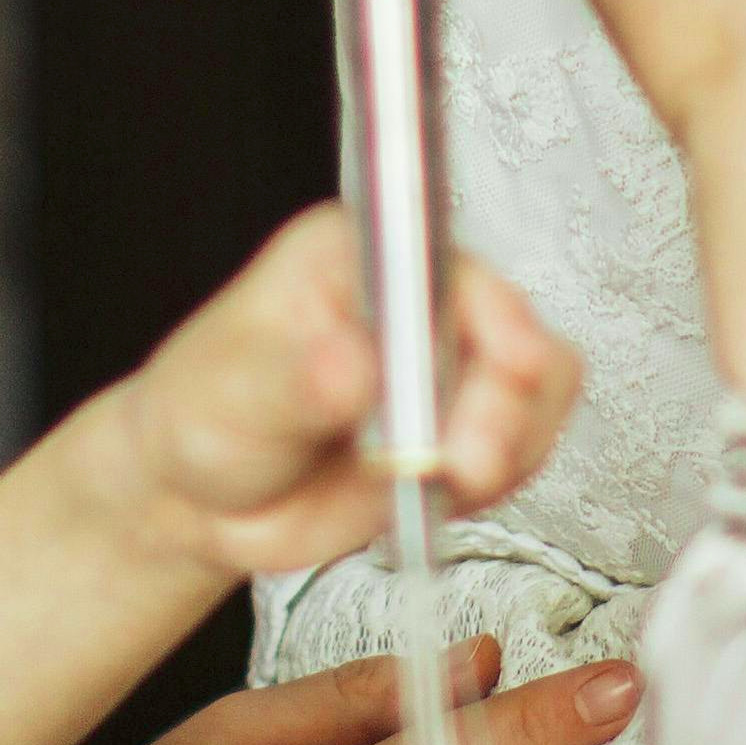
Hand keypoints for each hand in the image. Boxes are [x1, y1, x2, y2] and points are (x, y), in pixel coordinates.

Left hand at [114, 206, 581, 576]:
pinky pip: (527, 443)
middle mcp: (415, 293)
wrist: (208, 496)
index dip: (487, 306)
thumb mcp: (233, 392)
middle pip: (510, 323)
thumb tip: (353, 366)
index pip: (443, 258)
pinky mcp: (468, 421)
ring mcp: (450, 360)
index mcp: (356, 249)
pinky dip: (502, 479)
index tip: (507, 362)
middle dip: (503, 404)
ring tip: (446, 487)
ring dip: (510, 445)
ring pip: (537, 387)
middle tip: (463, 466)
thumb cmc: (208, 415)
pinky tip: (443, 495)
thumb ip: (296, 381)